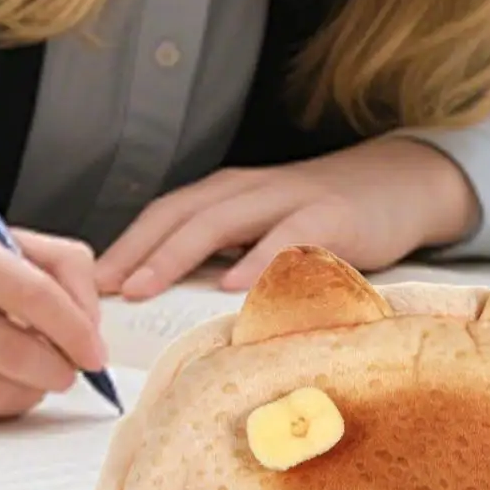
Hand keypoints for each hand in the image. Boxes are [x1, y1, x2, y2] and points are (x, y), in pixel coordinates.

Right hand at [0, 223, 107, 422]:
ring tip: (35, 376)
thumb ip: (63, 270)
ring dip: (32, 391)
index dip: (75, 328)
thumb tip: (90, 329)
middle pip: (14, 349)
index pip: (30, 291)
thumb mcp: (3, 247)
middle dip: (59, 369)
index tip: (95, 352)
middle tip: (72, 372)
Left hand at [94, 137, 480, 299]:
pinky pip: (288, 238)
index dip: (124, 245)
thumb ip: (226, 256)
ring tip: (146, 285)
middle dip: (137, 251)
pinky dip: (259, 261)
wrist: (400, 183)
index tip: (88, 284)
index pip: (164, 214)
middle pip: (181, 214)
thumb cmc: (324, 216)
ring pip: (221, 219)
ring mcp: (290, 199)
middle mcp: (251, 190)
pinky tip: (236, 286)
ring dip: (177, 252)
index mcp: (230, 195)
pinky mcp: (331, 216)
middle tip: (104, 289)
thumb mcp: (267, 229)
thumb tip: (170, 305)